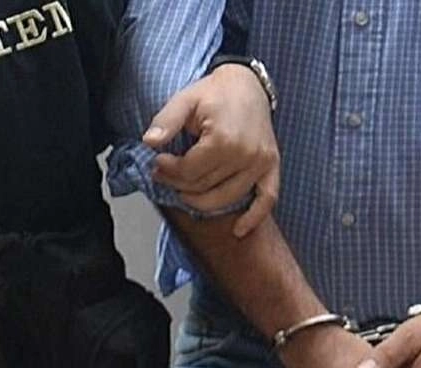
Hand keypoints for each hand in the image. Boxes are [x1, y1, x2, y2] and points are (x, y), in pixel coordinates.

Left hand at [143, 64, 279, 237]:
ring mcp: (261, 163)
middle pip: (205, 186)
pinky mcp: (272, 166)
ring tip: (185, 191)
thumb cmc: (214, 92)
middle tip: (165, 174)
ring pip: (227, 197)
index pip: (190, 171)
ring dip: (203, 201)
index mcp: (224, 139)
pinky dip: (254, 217)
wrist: (247, 84)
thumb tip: (148, 143)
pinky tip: (239, 230)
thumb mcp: (184, 100)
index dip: (168, 170)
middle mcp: (246, 155)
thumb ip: (166, 122)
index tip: (157, 162)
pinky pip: (267, 199)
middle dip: (179, 184)